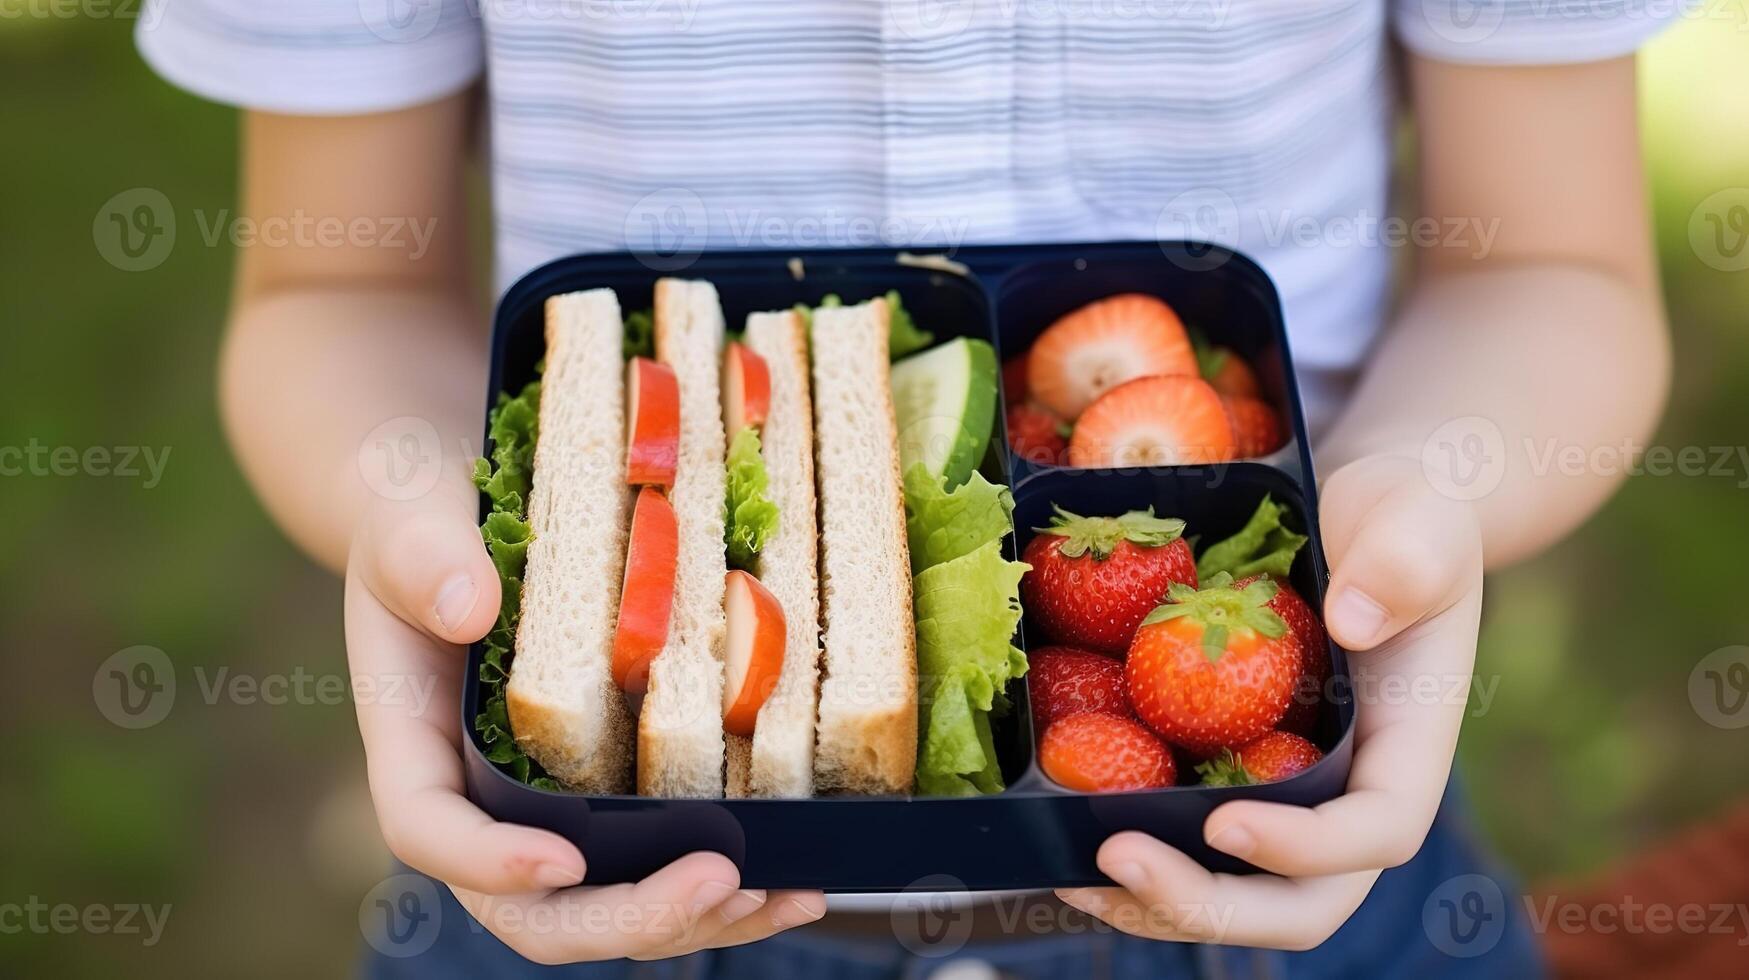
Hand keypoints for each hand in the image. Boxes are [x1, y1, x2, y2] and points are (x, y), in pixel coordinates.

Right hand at [344, 461, 824, 962]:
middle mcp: (481, 803)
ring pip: (607, 910)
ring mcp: (547, 812)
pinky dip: (724, 892)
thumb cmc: (425, 526)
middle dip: (625, 916)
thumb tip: (469, 606)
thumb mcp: (411, 523)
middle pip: (534, 910)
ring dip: (692, 920)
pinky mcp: (609, 799)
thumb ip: (424, 560)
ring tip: (777, 894)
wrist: (461, 521)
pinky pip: (657, 869)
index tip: (562, 859)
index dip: (492, 864)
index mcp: (419, 748)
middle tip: (715, 880)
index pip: (433, 832)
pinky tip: (795, 885)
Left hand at [1057, 454, 1482, 948]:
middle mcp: (1348, 795)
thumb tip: (1353, 619)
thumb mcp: (1417, 520)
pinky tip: (1062, 834)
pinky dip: (1132, 860)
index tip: (1224, 822)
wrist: (1362, 518)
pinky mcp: (1230, 778)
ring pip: (1235, 895)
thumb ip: (1403, 562)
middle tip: (1120, 859)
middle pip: (1299, 903)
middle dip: (1209, 903)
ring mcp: (1287, 798)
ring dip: (1155, 903)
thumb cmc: (1403, 517)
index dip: (1304, 848)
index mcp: (1407, 747)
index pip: (1375, 831)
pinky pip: (1186, 844)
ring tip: (1071, 871)